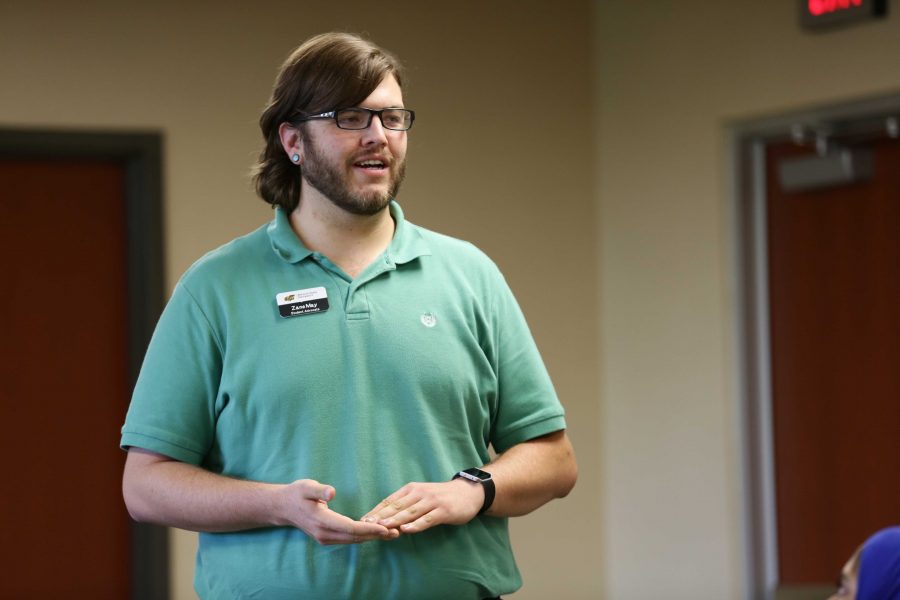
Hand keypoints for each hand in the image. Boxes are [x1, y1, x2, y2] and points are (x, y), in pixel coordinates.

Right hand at [276, 479, 399, 544]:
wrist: (283, 507)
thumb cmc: (297, 493)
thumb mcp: (306, 486)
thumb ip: (319, 489)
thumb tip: (332, 492)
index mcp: (322, 521)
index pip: (350, 528)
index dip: (369, 529)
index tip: (385, 527)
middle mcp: (324, 534)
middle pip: (355, 537)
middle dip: (376, 535)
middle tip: (397, 532)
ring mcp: (325, 538)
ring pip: (353, 540)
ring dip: (372, 537)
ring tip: (392, 533)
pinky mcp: (327, 537)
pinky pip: (349, 539)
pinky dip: (364, 536)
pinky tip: (376, 532)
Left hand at [360, 480, 483, 533]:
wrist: (468, 492)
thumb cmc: (441, 497)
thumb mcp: (421, 496)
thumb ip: (406, 505)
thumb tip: (385, 517)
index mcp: (411, 489)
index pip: (389, 501)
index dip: (376, 510)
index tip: (362, 520)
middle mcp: (419, 493)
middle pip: (396, 506)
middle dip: (380, 516)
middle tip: (366, 525)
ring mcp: (432, 501)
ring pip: (409, 512)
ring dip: (395, 520)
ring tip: (382, 527)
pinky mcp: (443, 510)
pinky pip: (427, 519)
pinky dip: (416, 525)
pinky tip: (406, 530)